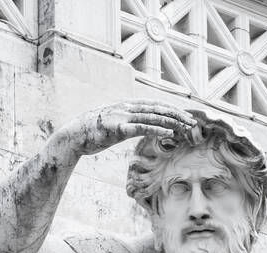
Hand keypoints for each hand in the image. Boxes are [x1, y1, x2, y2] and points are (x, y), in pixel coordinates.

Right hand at [57, 101, 196, 156]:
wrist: (73, 135)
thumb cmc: (91, 132)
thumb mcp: (111, 124)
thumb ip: (125, 123)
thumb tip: (134, 127)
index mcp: (126, 106)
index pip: (155, 105)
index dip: (172, 109)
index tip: (185, 116)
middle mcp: (127, 108)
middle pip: (158, 109)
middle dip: (177, 114)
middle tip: (193, 122)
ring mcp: (122, 117)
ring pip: (153, 116)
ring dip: (173, 121)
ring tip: (187, 127)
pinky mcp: (118, 129)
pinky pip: (141, 128)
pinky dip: (158, 129)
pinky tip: (169, 133)